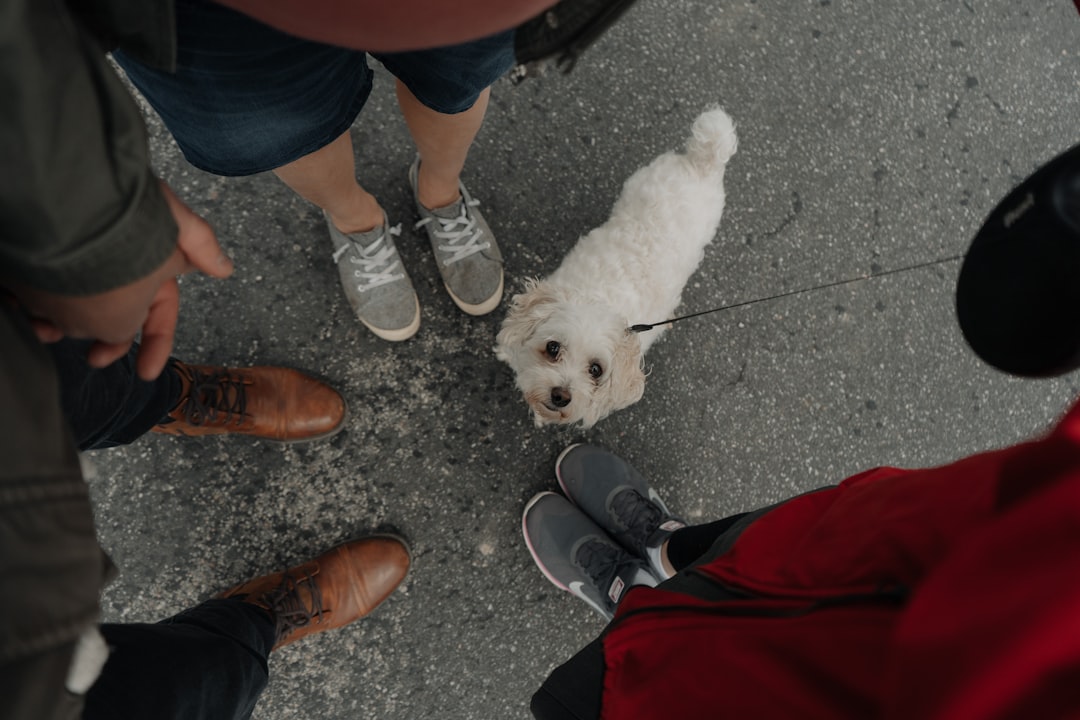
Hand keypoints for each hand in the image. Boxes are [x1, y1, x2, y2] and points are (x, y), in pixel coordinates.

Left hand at [15, 181, 233, 379]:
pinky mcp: (38, 260)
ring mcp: (74, 266)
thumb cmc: (121, 201)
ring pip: (71, 310)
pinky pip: (34, 291)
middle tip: (93, 358)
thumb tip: (225, 269)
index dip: (157, 344)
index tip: (146, 373)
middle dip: (104, 340)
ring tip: (46, 327)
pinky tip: (22, 305)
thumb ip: (201, 246)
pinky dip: (28, 303)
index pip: (159, 313)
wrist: (64, 186)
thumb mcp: (172, 223)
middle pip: (114, 317)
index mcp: (150, 266)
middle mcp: (114, 268)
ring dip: (61, 325)